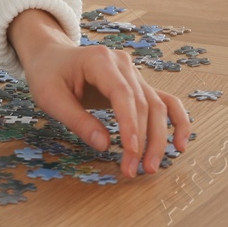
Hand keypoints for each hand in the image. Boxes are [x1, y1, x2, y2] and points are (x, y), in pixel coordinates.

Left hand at [8, 8, 191, 180]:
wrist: (51, 56)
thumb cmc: (48, 74)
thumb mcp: (51, 97)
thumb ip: (77, 120)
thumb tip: (104, 145)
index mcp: (100, 60)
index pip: (123, 94)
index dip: (130, 124)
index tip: (131, 152)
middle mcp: (123, 64)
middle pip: (144, 103)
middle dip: (142, 140)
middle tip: (133, 171)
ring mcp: (133, 73)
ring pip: (157, 106)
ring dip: (158, 139)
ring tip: (151, 167)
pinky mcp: (137, 85)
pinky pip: (163, 102)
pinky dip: (176, 121)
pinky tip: (179, 144)